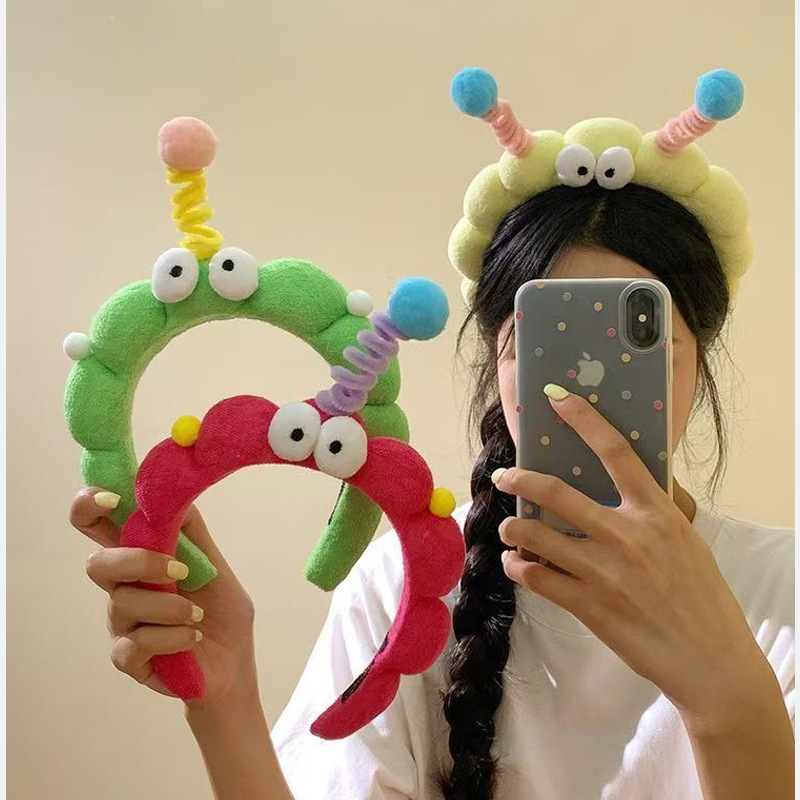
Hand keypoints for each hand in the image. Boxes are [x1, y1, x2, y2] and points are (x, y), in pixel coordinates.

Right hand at [70, 488, 256, 708]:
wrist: (234, 664)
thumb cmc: (220, 613)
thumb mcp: (214, 566)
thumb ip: (192, 534)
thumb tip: (174, 493)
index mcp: (139, 560)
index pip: (98, 528)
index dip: (88, 507)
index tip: (109, 498)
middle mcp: (123, 589)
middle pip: (97, 564)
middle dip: (138, 562)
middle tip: (181, 570)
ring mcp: (121, 625)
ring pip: (124, 603)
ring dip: (171, 606)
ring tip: (198, 615)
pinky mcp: (128, 659)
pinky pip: (136, 642)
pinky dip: (173, 636)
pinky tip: (193, 636)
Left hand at [493, 387, 774, 724]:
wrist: (710, 661)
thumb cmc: (702, 596)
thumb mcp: (687, 541)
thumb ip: (655, 510)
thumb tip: (628, 483)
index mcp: (657, 513)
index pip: (615, 452)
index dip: (583, 419)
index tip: (557, 398)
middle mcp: (627, 535)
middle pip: (556, 493)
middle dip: (519, 480)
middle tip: (503, 476)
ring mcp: (605, 572)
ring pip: (535, 536)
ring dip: (512, 529)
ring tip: (509, 530)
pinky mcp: (589, 606)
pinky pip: (536, 578)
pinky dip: (519, 567)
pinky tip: (517, 564)